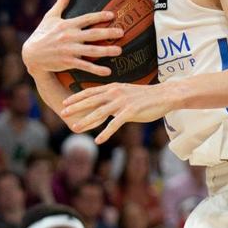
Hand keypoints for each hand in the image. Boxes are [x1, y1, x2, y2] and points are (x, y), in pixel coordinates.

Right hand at [21, 0, 123, 75]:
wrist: (31, 54)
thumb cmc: (42, 33)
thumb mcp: (50, 17)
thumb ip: (61, 3)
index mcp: (67, 25)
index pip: (87, 18)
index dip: (100, 16)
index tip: (113, 15)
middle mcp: (69, 37)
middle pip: (92, 34)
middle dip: (108, 33)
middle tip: (122, 32)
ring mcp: (69, 50)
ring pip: (91, 51)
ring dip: (106, 51)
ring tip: (119, 50)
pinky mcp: (67, 62)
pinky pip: (84, 66)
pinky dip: (96, 69)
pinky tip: (107, 71)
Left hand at [60, 82, 178, 143]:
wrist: (165, 95)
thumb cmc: (146, 96)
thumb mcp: (126, 93)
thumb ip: (114, 98)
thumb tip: (104, 105)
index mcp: (113, 87)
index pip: (91, 92)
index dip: (77, 97)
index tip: (64, 102)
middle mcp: (115, 93)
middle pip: (91, 100)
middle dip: (76, 107)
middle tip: (63, 112)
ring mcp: (123, 102)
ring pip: (100, 112)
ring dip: (86, 121)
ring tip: (75, 128)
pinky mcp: (131, 111)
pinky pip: (115, 124)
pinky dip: (106, 132)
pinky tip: (98, 140)